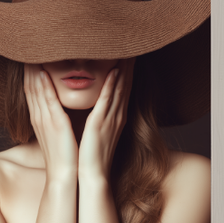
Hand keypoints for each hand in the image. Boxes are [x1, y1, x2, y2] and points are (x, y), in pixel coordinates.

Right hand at [23, 64, 76, 183]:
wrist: (65, 175)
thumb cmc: (65, 154)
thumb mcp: (58, 132)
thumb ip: (56, 117)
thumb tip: (58, 108)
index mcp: (41, 118)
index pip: (32, 90)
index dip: (29, 72)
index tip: (28, 56)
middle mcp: (39, 117)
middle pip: (29, 86)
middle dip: (27, 67)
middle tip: (24, 47)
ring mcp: (46, 120)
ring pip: (36, 90)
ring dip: (34, 71)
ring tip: (31, 53)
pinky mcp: (55, 124)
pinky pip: (48, 101)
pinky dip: (44, 87)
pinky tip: (41, 73)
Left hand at [78, 60, 130, 186]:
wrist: (91, 176)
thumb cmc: (91, 156)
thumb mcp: (97, 132)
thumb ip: (98, 118)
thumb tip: (96, 109)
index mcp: (114, 118)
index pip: (122, 89)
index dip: (126, 71)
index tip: (128, 55)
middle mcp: (116, 116)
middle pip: (125, 85)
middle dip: (129, 65)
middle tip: (133, 46)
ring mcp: (110, 119)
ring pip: (119, 89)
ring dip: (124, 69)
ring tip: (128, 51)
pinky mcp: (100, 124)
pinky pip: (107, 100)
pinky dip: (112, 85)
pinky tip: (114, 72)